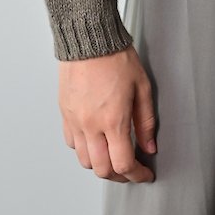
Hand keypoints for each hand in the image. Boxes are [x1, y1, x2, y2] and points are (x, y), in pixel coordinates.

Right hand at [58, 45, 157, 182]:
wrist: (90, 39)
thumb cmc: (116, 57)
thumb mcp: (141, 87)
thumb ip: (146, 121)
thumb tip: (149, 147)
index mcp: (113, 120)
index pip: (124, 164)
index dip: (137, 175)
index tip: (144, 174)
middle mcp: (91, 125)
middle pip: (102, 170)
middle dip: (119, 176)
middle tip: (130, 169)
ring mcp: (75, 121)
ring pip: (85, 161)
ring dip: (101, 165)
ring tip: (113, 156)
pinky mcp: (65, 114)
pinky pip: (72, 144)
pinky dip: (84, 149)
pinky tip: (95, 141)